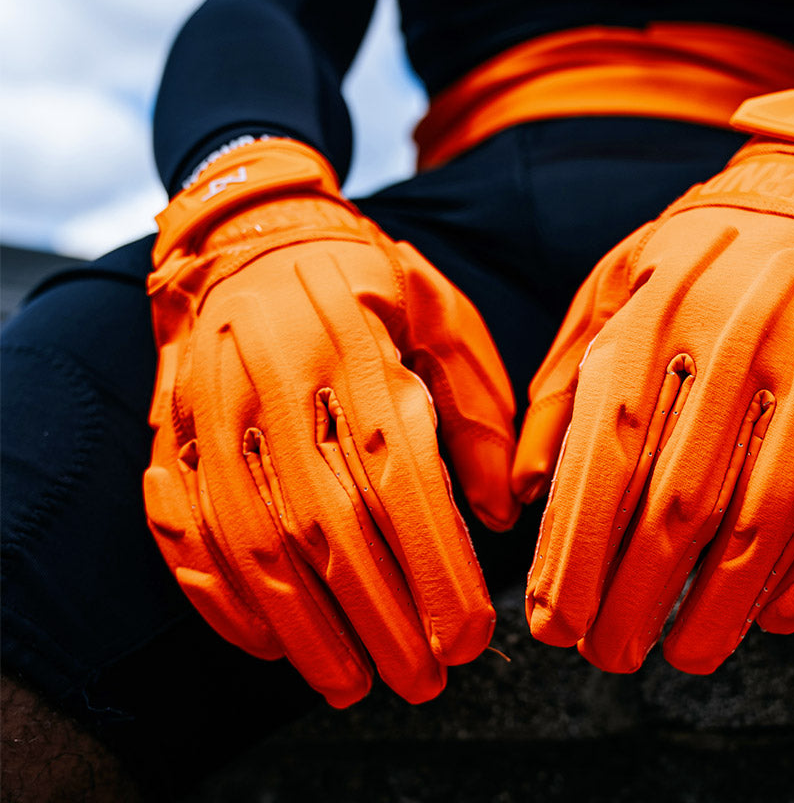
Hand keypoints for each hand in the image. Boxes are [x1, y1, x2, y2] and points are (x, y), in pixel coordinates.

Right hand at [144, 139, 517, 706]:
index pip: (397, 475)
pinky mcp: (171, 432)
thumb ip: (477, 408)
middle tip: (424, 679)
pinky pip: (180, 528)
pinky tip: (271, 641)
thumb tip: (499, 509)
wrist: (251, 234)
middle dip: (380, 615)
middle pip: (326, 524)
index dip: (433, 563)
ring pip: (251, 541)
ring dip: (304, 627)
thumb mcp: (441, 315)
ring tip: (352, 681)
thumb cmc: (366, 280)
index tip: (469, 633)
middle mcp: (275, 383)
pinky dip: (220, 597)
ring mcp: (212, 412)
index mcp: (355, 348)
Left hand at [513, 90, 793, 673]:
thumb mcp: (607, 290)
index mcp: (656, 316)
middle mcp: (738, 345)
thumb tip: (527, 494)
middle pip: (684, 503)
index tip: (554, 622)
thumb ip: (563, 388)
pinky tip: (780, 615)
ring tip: (687, 655)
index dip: (577, 552)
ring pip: (771, 516)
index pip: (607, 457)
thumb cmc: (693, 252)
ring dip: (726, 604)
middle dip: (640, 597)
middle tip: (611, 655)